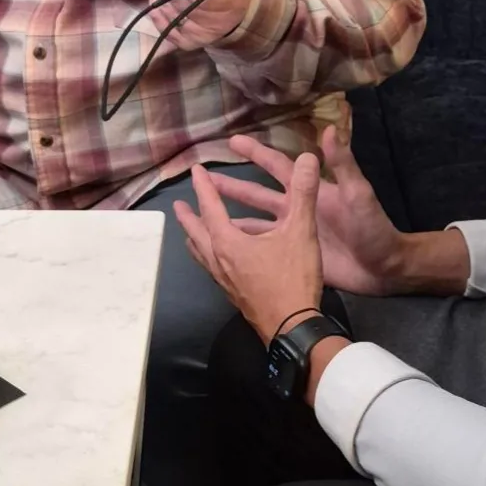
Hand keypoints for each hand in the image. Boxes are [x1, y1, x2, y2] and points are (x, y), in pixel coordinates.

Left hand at [174, 155, 323, 341]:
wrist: (292, 327)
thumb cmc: (293, 278)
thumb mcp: (301, 231)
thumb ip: (303, 193)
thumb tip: (308, 158)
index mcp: (228, 242)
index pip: (211, 207)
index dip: (203, 186)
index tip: (195, 171)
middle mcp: (219, 260)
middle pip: (196, 233)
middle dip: (188, 216)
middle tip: (178, 204)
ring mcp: (223, 280)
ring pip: (200, 254)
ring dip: (193, 238)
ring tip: (190, 232)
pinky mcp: (232, 295)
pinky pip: (211, 269)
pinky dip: (206, 256)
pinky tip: (216, 261)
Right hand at [206, 126, 406, 295]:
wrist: (384, 269)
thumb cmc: (373, 228)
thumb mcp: (358, 193)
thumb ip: (343, 164)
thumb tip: (329, 129)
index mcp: (311, 191)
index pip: (278, 166)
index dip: (257, 153)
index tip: (233, 141)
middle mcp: (298, 209)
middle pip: (258, 192)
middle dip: (233, 184)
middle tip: (205, 176)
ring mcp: (294, 233)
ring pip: (255, 220)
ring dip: (232, 214)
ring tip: (205, 212)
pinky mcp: (295, 255)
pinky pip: (263, 248)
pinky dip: (245, 245)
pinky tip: (224, 246)